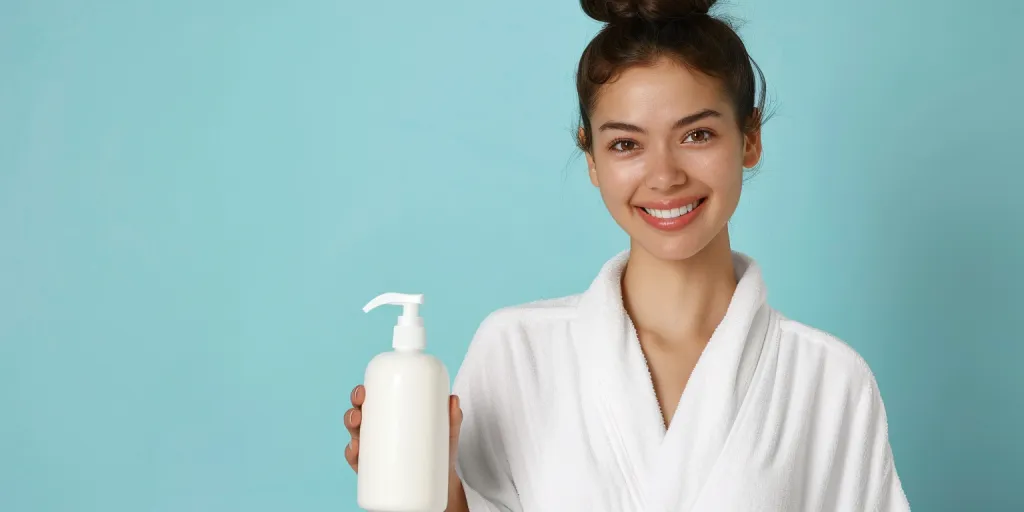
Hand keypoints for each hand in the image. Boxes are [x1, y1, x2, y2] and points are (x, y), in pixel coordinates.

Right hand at [343, 385, 463, 474]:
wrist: (441, 484)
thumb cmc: (439, 451)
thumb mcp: (447, 433)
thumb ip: (452, 418)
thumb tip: (453, 399)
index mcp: (390, 417)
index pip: (371, 402)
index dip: (361, 394)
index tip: (363, 389)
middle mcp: (378, 433)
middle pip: (358, 416)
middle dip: (353, 409)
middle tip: (360, 408)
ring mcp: (374, 452)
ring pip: (355, 435)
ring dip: (350, 427)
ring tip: (357, 425)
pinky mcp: (374, 471)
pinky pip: (357, 461)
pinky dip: (352, 454)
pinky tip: (355, 450)